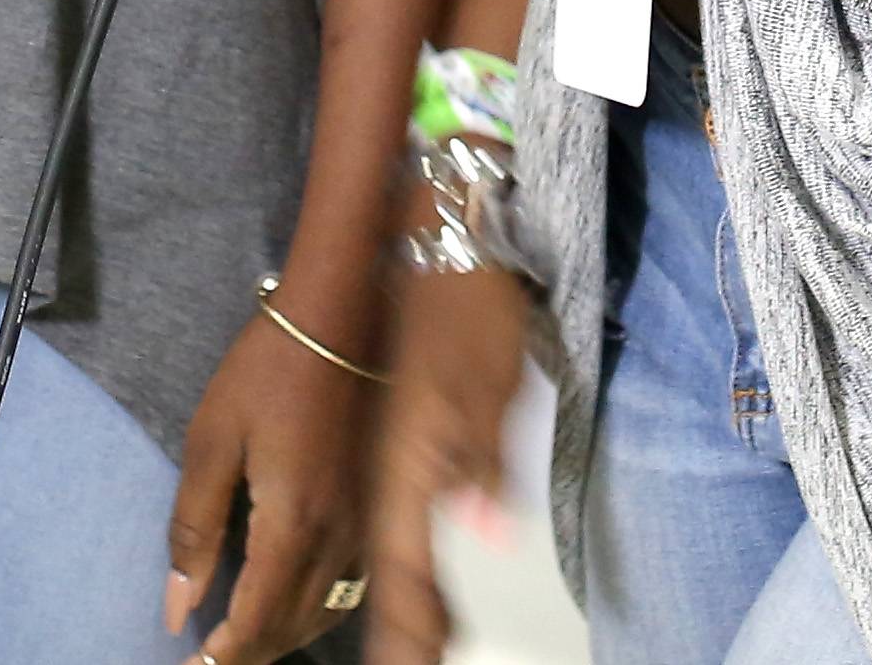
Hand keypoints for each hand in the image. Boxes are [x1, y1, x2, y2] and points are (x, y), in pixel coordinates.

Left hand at [167, 295, 377, 661]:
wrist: (342, 312)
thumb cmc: (270, 367)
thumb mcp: (211, 440)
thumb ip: (194, 530)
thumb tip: (177, 607)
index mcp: (294, 523)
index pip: (256, 622)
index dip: (220, 655)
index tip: (189, 664)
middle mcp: (339, 537)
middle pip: (293, 630)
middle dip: (247, 654)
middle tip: (206, 657)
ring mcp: (365, 525)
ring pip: (327, 615)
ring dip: (283, 638)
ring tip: (240, 640)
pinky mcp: (376, 508)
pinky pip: (350, 587)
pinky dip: (316, 612)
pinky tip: (292, 604)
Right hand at [364, 263, 531, 662]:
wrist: (436, 247)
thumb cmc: (465, 314)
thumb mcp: (487, 386)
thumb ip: (482, 466)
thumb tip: (485, 535)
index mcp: (402, 469)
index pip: (405, 575)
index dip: (412, 632)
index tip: (426, 663)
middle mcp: (384, 475)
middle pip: (392, 576)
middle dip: (405, 633)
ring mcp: (387, 460)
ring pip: (389, 553)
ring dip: (406, 607)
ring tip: (423, 650)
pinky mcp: (397, 443)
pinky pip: (394, 524)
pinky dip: (408, 567)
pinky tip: (422, 582)